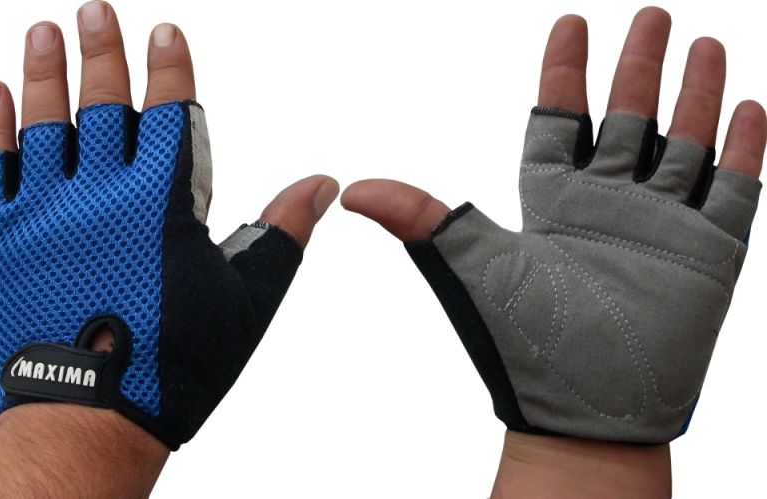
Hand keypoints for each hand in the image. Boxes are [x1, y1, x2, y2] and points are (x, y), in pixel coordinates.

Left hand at [0, 0, 337, 492]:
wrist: (92, 416)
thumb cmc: (175, 361)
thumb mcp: (248, 298)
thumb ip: (283, 232)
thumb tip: (321, 186)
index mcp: (162, 205)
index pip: (169, 114)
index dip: (169, 68)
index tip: (165, 34)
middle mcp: (101, 196)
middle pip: (103, 103)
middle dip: (103, 50)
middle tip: (97, 8)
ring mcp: (46, 214)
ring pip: (44, 123)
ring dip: (46, 71)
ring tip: (47, 30)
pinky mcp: (3, 239)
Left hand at [342, 4, 763, 492]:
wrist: (587, 411)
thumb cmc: (524, 345)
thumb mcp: (469, 264)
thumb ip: (420, 217)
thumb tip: (352, 190)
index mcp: (552, 201)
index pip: (561, 120)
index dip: (565, 72)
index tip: (570, 23)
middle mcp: (608, 205)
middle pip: (628, 118)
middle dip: (639, 66)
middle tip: (650, 14)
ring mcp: (661, 225)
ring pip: (685, 141)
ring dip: (696, 93)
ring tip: (704, 43)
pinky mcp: (709, 253)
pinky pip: (734, 187)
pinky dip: (744, 147)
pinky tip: (749, 105)